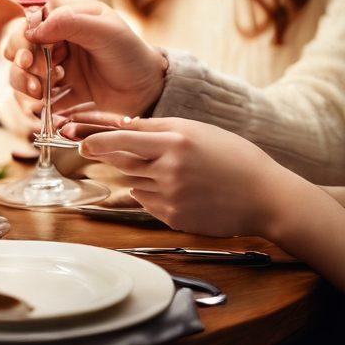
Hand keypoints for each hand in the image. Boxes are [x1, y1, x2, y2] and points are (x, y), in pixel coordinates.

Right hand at [5, 2, 166, 117]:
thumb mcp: (106, 30)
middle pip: (19, 51)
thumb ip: (70, 22)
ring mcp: (58, 70)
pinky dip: (33, 107)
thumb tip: (33, 30)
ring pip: (23, 76)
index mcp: (66, 22)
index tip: (29, 57)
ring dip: (24, 85)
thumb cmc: (132, 54)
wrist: (150, 91)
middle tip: (36, 80)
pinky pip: (37, 101)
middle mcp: (58, 44)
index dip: (22, 41)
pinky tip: (43, 111)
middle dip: (22, 67)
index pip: (29, 26)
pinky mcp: (63, 95)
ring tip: (40, 94)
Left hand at [71, 116, 299, 237]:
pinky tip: (179, 189)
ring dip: (141, 174)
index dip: (97, 140)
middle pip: (122, 161)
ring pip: (133, 181)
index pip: (122, 139)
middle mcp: (169, 168)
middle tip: (95, 147)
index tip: (79, 141)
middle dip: (108, 154)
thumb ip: (158, 129)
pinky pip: (146, 202)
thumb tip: (122, 127)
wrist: (266, 196)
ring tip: (173, 171)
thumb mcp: (197, 131)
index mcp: (176, 141)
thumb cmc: (233, 158)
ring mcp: (170, 195)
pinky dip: (152, 193)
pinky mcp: (173, 217)